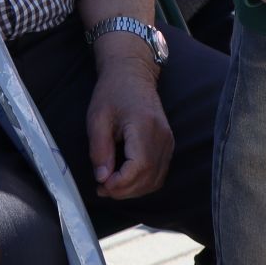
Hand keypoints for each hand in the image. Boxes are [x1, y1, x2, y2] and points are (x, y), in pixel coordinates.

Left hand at [85, 43, 171, 199]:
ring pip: (156, 179)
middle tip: (102, 189)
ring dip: (134, 189)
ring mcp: (168, 141)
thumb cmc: (112, 92)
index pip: (139, 167)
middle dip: (125, 190)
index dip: (121, 184)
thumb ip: (99, 149)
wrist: (132, 74)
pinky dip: (143, 182)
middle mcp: (162, 136)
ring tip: (111, 186)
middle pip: (149, 178)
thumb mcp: (97, 118)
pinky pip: (159, 172)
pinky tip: (126, 179)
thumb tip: (102, 178)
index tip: (101, 186)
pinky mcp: (168, 144)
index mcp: (144, 127)